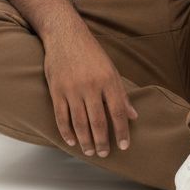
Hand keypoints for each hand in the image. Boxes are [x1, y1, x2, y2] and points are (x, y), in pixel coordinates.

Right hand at [43, 21, 138, 156]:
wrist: (65, 35)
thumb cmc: (91, 52)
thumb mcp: (111, 69)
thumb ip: (121, 93)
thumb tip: (133, 115)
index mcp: (108, 79)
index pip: (118, 111)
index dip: (122, 131)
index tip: (125, 145)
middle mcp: (91, 85)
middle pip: (98, 121)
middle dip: (102, 141)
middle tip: (104, 153)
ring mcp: (72, 89)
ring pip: (80, 123)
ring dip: (86, 140)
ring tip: (90, 151)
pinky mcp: (56, 90)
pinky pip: (61, 116)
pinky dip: (66, 132)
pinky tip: (72, 141)